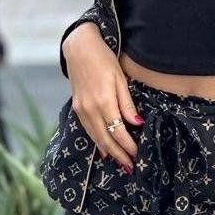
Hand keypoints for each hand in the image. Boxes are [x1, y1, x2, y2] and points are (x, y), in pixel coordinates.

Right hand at [61, 22, 143, 171]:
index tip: (137, 155)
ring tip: (120, 162)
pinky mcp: (77, 108)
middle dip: (118, 154)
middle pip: (106, 139)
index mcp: (104, 101)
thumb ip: (127, 103)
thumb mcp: (120, 78)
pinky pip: (88, 130)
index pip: (118, 132)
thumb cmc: (104, 59)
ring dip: (108, 152)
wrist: (79, 48)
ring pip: (95, 137)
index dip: (127, 146)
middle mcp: (90, 109)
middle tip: (130, 166)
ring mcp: (81, 110)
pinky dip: (97, 141)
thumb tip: (137, 124)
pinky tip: (103, 150)